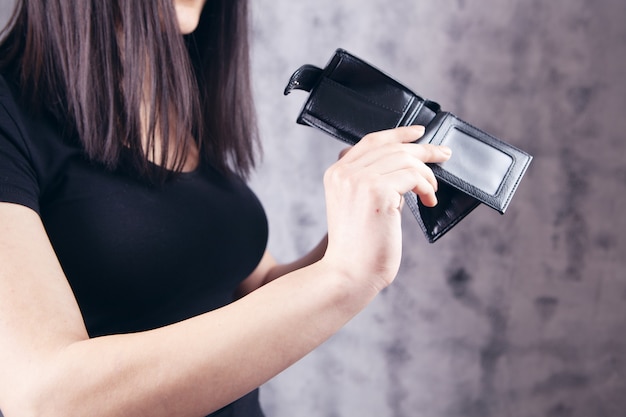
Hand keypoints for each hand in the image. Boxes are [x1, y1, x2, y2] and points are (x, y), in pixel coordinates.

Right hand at [320, 125, 450, 291]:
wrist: (350, 274)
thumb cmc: (358, 248)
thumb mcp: (359, 207)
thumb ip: (372, 183)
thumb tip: (404, 168)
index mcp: (336, 173)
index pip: (371, 141)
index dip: (398, 133)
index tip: (420, 133)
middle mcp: (344, 172)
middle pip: (392, 147)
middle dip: (423, 150)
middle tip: (444, 155)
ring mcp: (358, 180)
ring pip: (405, 159)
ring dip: (426, 174)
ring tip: (432, 191)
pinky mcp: (376, 191)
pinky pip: (412, 176)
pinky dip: (426, 186)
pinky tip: (428, 200)